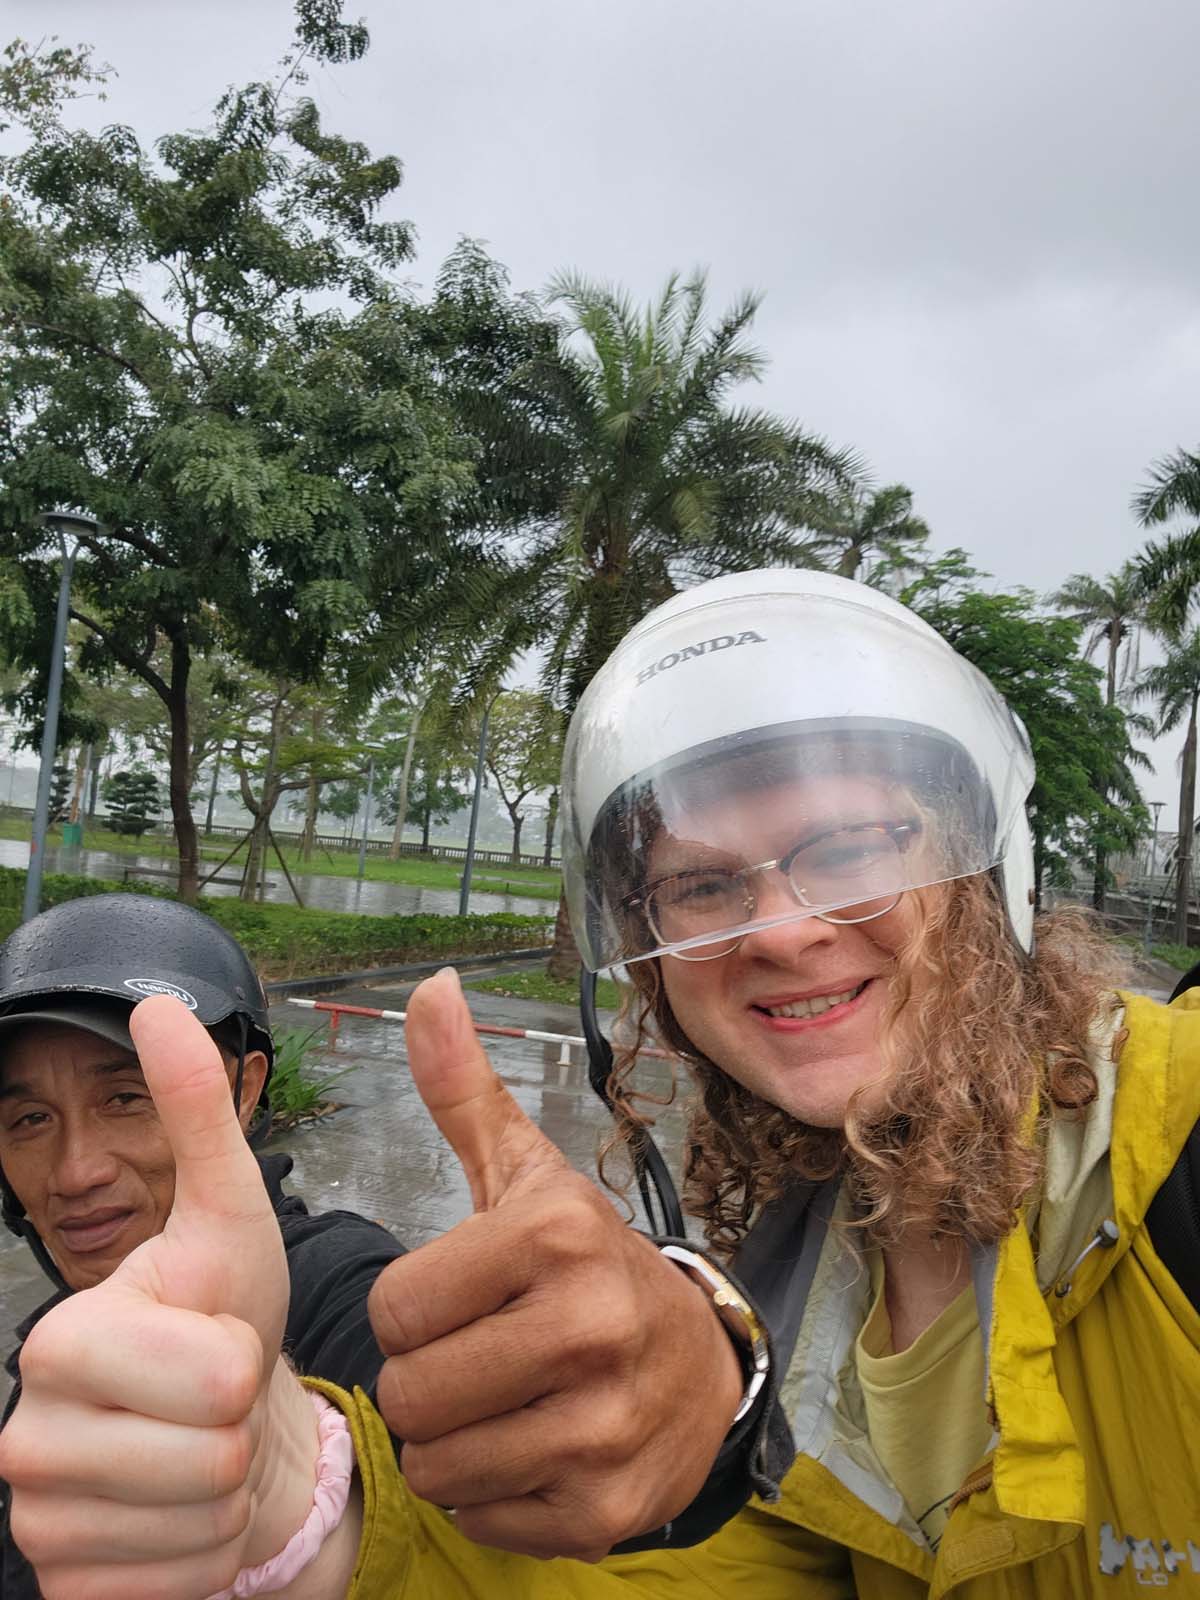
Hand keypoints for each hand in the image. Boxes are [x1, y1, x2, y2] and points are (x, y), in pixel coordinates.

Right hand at [0, 998, 329, 1599]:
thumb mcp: (227, 1211)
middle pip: (214, 1456)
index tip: (213, 1340)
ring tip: (203, 1451)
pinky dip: (209, 1555)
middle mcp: (24, 1438)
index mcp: (60, 1338)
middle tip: (214, 1401)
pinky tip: (184, 1516)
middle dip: (242, 1427)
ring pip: (205, 1529)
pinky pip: (184, 1588)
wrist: (222, 1423)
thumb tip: (155, 1002)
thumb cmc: (228, 1314)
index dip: (243, 1363)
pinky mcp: (67, 1592)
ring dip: (231, 1493)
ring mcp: (38, 1526)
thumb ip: (195, 1114)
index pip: (215, 1378)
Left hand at [368, 967, 743, 1561]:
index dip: (413, 1308)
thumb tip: (429, 986)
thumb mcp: (526, 1173)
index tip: (461, 1298)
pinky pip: (481, 1517)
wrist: (699, 1360)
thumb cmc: (585, 1262)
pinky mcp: (608, 1509)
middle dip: (427, 1380)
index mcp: (555, 1236)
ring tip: (500, 1402)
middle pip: (410, 1393)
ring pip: (437, 1464)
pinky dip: (490, 1493)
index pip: (395, 1309)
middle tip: (476, 1356)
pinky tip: (532, 1448)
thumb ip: (462, 1088)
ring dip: (452, 1442)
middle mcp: (587, 1329)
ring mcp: (604, 1427)